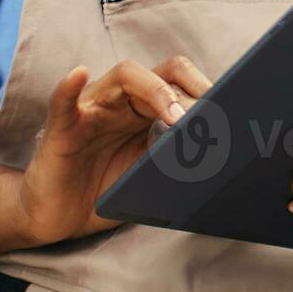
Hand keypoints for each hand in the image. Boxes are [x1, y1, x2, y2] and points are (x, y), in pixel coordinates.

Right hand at [6, 57, 212, 247]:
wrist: (59, 217)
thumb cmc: (105, 191)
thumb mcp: (151, 174)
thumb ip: (178, 158)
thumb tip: (223, 155)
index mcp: (145, 111)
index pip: (179, 83)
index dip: (205, 91)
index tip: (234, 108)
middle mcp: (121, 103)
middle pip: (158, 74)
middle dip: (187, 90)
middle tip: (209, 117)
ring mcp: (91, 112)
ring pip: (122, 78)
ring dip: (154, 91)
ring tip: (174, 115)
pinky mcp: (62, 130)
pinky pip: (63, 102)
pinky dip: (69, 88)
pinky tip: (77, 74)